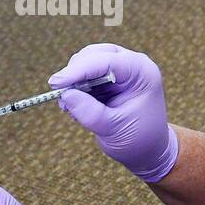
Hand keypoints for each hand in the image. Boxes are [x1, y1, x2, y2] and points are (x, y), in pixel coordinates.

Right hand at [50, 44, 178, 183]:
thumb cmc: (138, 139)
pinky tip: (75, 105)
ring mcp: (121, 68)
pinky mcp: (109, 76)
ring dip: (73, 81)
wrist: (148, 150)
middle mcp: (132, 64)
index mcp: (142, 73)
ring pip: (87, 61)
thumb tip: (66, 95)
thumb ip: (90, 112)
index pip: (107, 61)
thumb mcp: (114, 129)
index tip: (56, 83)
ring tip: (69, 106)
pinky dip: (76, 86)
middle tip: (61, 97)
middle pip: (94, 55)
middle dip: (75, 74)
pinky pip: (85, 73)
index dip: (79, 70)